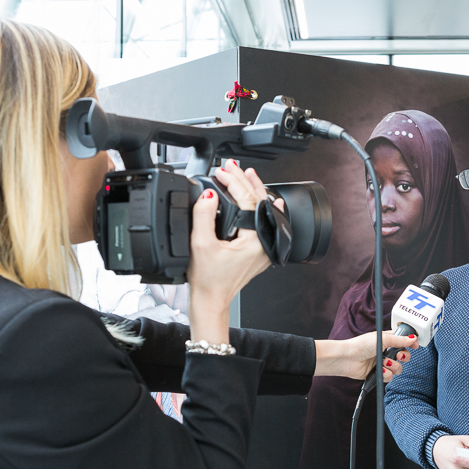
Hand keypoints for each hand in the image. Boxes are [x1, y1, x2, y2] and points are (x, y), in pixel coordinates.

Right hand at [187, 160, 271, 341]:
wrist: (211, 301)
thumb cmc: (208, 281)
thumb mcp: (200, 244)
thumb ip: (204, 216)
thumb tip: (209, 194)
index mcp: (254, 240)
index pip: (247, 200)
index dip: (233, 182)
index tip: (221, 172)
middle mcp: (263, 243)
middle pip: (259, 202)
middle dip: (245, 181)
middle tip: (233, 167)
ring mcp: (263, 248)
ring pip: (263, 211)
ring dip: (254, 191)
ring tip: (248, 175)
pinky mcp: (258, 251)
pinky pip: (263, 223)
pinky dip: (261, 208)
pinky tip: (269, 201)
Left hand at [313, 331, 418, 379]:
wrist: (347, 359)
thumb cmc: (361, 345)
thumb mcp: (383, 339)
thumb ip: (399, 340)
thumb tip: (413, 338)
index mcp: (387, 340)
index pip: (402, 341)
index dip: (410, 343)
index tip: (415, 345)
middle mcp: (385, 351)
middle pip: (403, 356)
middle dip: (403, 357)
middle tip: (398, 355)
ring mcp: (382, 363)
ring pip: (398, 368)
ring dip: (393, 366)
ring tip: (384, 363)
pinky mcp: (378, 374)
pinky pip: (389, 377)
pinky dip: (386, 374)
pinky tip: (379, 370)